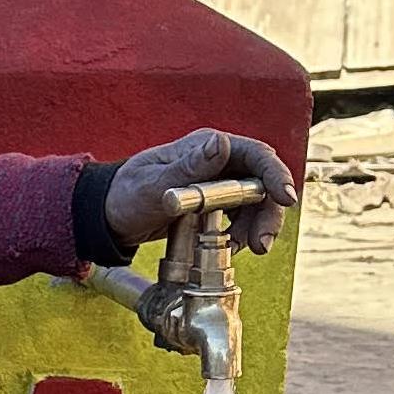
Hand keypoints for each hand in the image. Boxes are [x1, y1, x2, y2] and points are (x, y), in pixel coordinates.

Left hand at [103, 128, 296, 255]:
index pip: (255, 155)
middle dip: (268, 214)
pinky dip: (239, 236)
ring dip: (254, 229)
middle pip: (261, 184)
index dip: (275, 175)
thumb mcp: (153, 184)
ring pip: (254, 205)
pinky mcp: (214, 207)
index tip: (285, 199)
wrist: (108, 217)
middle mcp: (218, 163)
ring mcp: (217, 185)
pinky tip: (228, 249)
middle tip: (262, 244)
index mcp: (206, 147)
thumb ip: (188, 167)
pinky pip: (238, 220)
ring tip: (239, 250)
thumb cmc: (125, 194)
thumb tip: (221, 143)